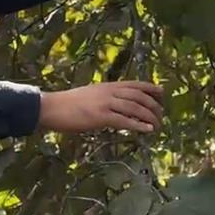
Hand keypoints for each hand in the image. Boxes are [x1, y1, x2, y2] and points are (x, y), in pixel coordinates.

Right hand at [37, 81, 164, 133]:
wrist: (52, 107)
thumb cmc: (68, 104)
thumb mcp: (91, 94)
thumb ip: (105, 97)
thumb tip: (116, 105)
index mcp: (107, 86)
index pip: (134, 84)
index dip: (150, 88)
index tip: (162, 92)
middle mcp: (109, 92)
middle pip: (139, 96)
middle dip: (153, 105)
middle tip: (161, 115)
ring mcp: (105, 103)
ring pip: (135, 107)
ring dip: (149, 117)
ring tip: (158, 125)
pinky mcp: (100, 116)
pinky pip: (124, 120)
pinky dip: (138, 125)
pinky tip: (147, 130)